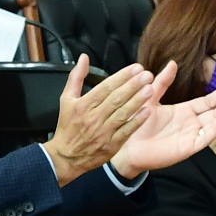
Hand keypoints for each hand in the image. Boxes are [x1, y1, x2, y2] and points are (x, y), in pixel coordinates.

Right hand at [45, 56, 155, 185]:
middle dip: (133, 85)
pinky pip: (126, 132)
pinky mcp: (110, 145)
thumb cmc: (67, 127)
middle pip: (116, 98)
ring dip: (137, 101)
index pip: (106, 87)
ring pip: (122, 114)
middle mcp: (93, 117)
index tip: (136, 68)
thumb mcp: (66, 99)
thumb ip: (76, 77)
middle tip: (146, 75)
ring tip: (150, 89)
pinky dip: (136, 122)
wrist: (65, 157)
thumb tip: (83, 58)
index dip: (122, 76)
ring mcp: (103, 132)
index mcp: (84, 105)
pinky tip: (147, 112)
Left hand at [108, 65, 215, 176]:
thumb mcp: (151, 97)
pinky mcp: (188, 147)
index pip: (205, 102)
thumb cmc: (137, 123)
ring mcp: (190, 136)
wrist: (126, 145)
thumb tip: (172, 63)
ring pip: (213, 124)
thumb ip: (162, 82)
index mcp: (183, 112)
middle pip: (214, 112)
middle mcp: (190, 124)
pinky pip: (205, 137)